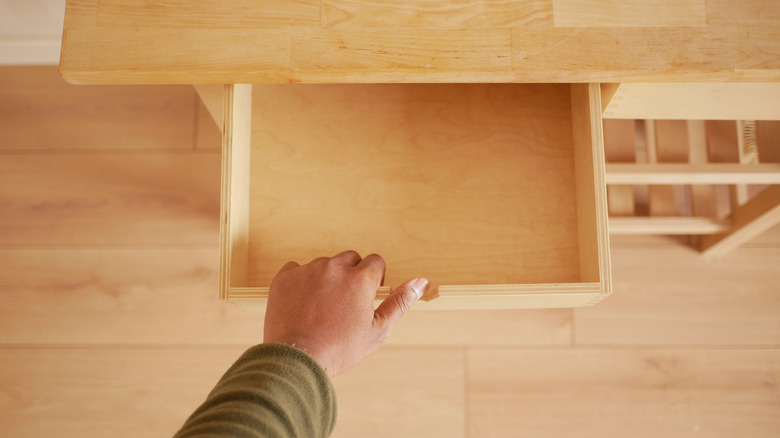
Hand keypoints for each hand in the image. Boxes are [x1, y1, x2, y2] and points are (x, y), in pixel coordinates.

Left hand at [263, 250, 428, 376]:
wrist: (296, 359)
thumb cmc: (339, 348)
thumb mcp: (377, 330)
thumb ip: (400, 301)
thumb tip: (422, 281)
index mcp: (360, 278)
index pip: (375, 262)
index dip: (374, 279)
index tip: (366, 295)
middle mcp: (335, 267)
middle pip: (350, 259)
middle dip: (351, 275)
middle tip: (344, 303)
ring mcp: (308, 270)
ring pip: (324, 264)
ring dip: (326, 279)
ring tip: (321, 308)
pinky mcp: (285, 277)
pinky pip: (297, 270)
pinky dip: (300, 282)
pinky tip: (302, 304)